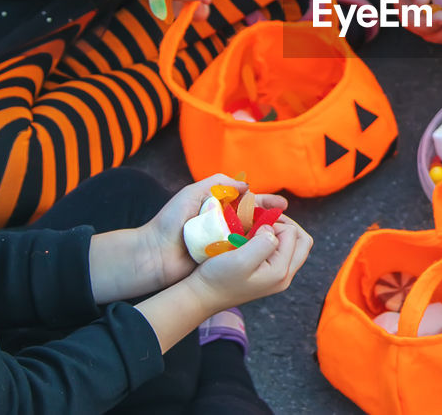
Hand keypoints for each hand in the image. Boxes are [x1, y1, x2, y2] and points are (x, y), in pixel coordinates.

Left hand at [136, 174, 288, 290]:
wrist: (153, 254)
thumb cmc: (170, 221)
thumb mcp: (192, 193)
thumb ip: (218, 183)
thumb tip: (247, 186)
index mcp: (217, 206)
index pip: (247, 201)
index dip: (266, 202)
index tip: (283, 205)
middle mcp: (222, 223)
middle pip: (253, 219)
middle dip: (270, 219)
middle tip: (288, 223)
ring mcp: (221, 242)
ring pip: (249, 236)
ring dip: (265, 236)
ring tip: (282, 237)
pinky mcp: (219, 258)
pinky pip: (240, 253)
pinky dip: (252, 251)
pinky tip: (267, 251)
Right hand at [186, 216, 313, 311]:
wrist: (201, 295)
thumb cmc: (218, 278)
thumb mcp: (241, 259)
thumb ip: (264, 242)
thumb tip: (272, 229)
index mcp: (281, 272)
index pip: (293, 234)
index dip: (275, 223)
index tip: (254, 226)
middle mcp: (284, 276)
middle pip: (302, 241)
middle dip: (285, 225)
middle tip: (264, 221)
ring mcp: (277, 276)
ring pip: (292, 245)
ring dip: (278, 231)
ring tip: (258, 228)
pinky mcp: (268, 274)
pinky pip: (281, 250)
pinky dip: (271, 239)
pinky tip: (253, 238)